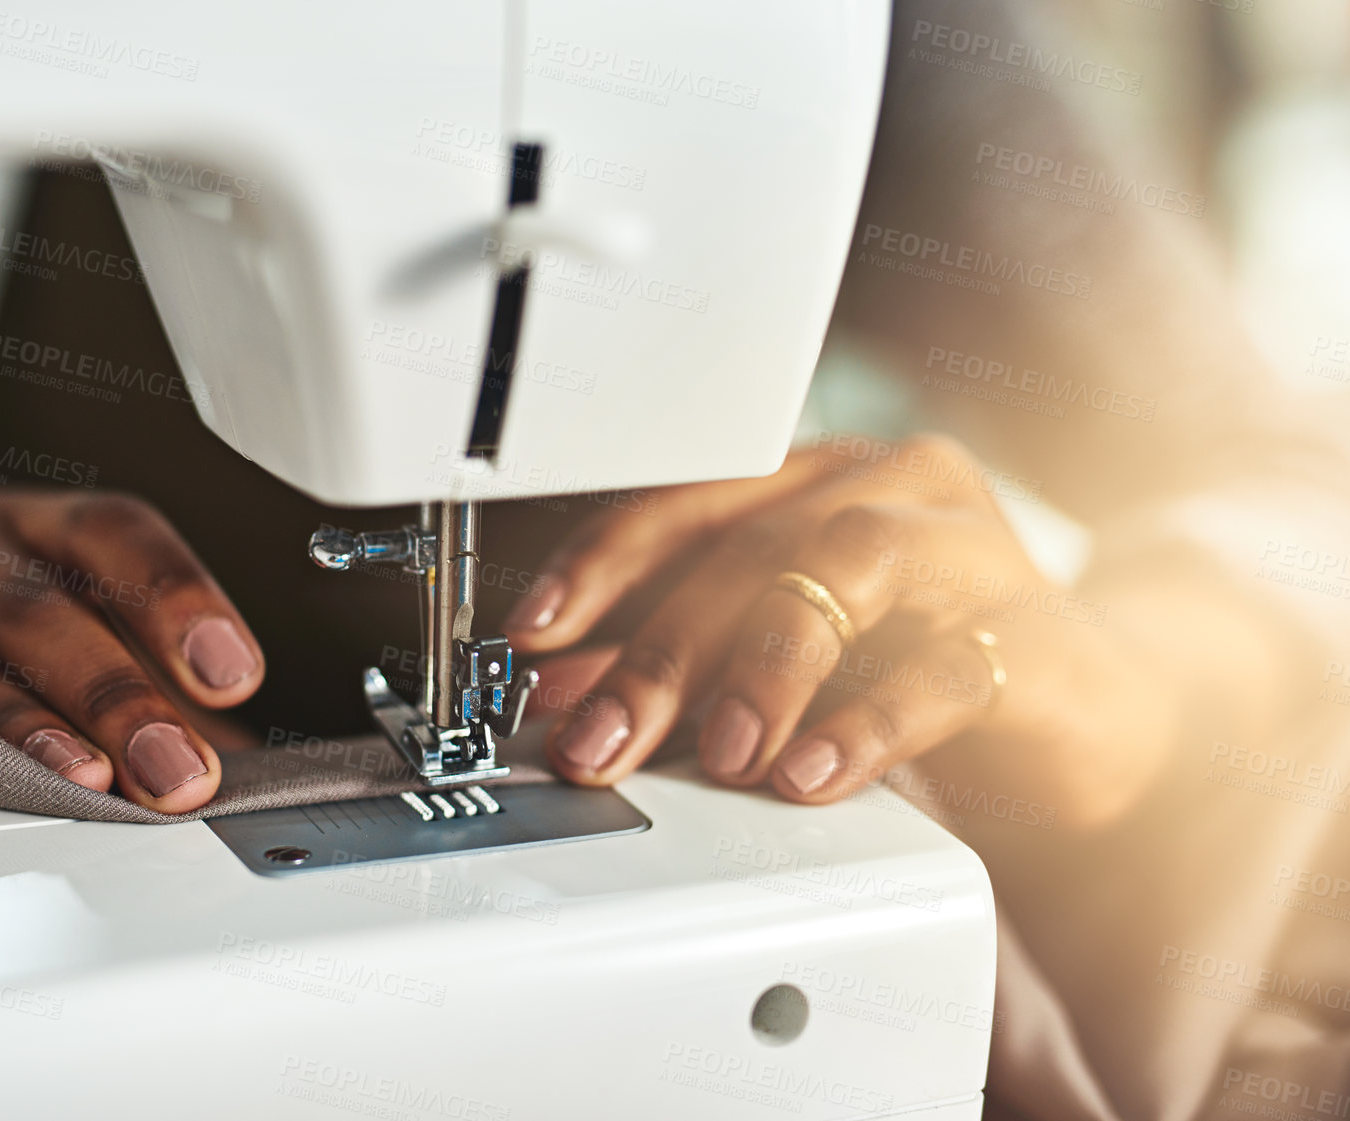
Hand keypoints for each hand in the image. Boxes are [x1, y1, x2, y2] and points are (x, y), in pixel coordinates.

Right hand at [0, 491, 264, 812]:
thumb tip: (256, 766)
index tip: (233, 673)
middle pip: (43, 610)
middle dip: (120, 695)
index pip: (118, 537)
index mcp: (40, 525)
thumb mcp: (54, 597)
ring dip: (34, 730)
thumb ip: (146, 677)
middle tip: (183, 772)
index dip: (179, 599)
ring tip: (100, 788)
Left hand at [506, 434, 1174, 826]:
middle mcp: (889, 491)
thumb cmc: (916, 671)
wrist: (1088, 719)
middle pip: (752, 545)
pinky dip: (868, 722)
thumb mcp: (782, 665)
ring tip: (720, 754)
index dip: (600, 564)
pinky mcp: (1034, 633)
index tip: (534, 635)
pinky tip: (815, 773)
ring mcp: (968, 549)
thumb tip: (568, 697)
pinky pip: (943, 665)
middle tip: (604, 737)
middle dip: (662, 649)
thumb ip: (684, 665)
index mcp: (815, 481)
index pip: (687, 500)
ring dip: (765, 666)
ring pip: (847, 567)